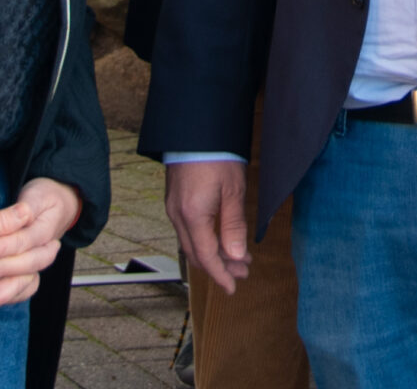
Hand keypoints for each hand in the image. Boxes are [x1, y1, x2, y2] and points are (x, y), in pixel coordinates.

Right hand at [166, 160, 250, 293]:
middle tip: (243, 271)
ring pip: (191, 242)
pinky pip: (187, 230)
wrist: (195, 129)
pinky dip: (204, 240)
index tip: (233, 287)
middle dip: (219, 266)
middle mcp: (177, 216)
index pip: (206, 257)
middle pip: (196, 254)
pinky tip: (218, 238)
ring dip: (213, 253)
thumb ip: (233, 226)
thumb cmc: (217, 156)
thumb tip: (235, 256)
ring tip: (236, 256)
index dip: (220, 275)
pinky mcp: (175, 199)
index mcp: (192, 217)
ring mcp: (173, 208)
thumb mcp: (233, 191)